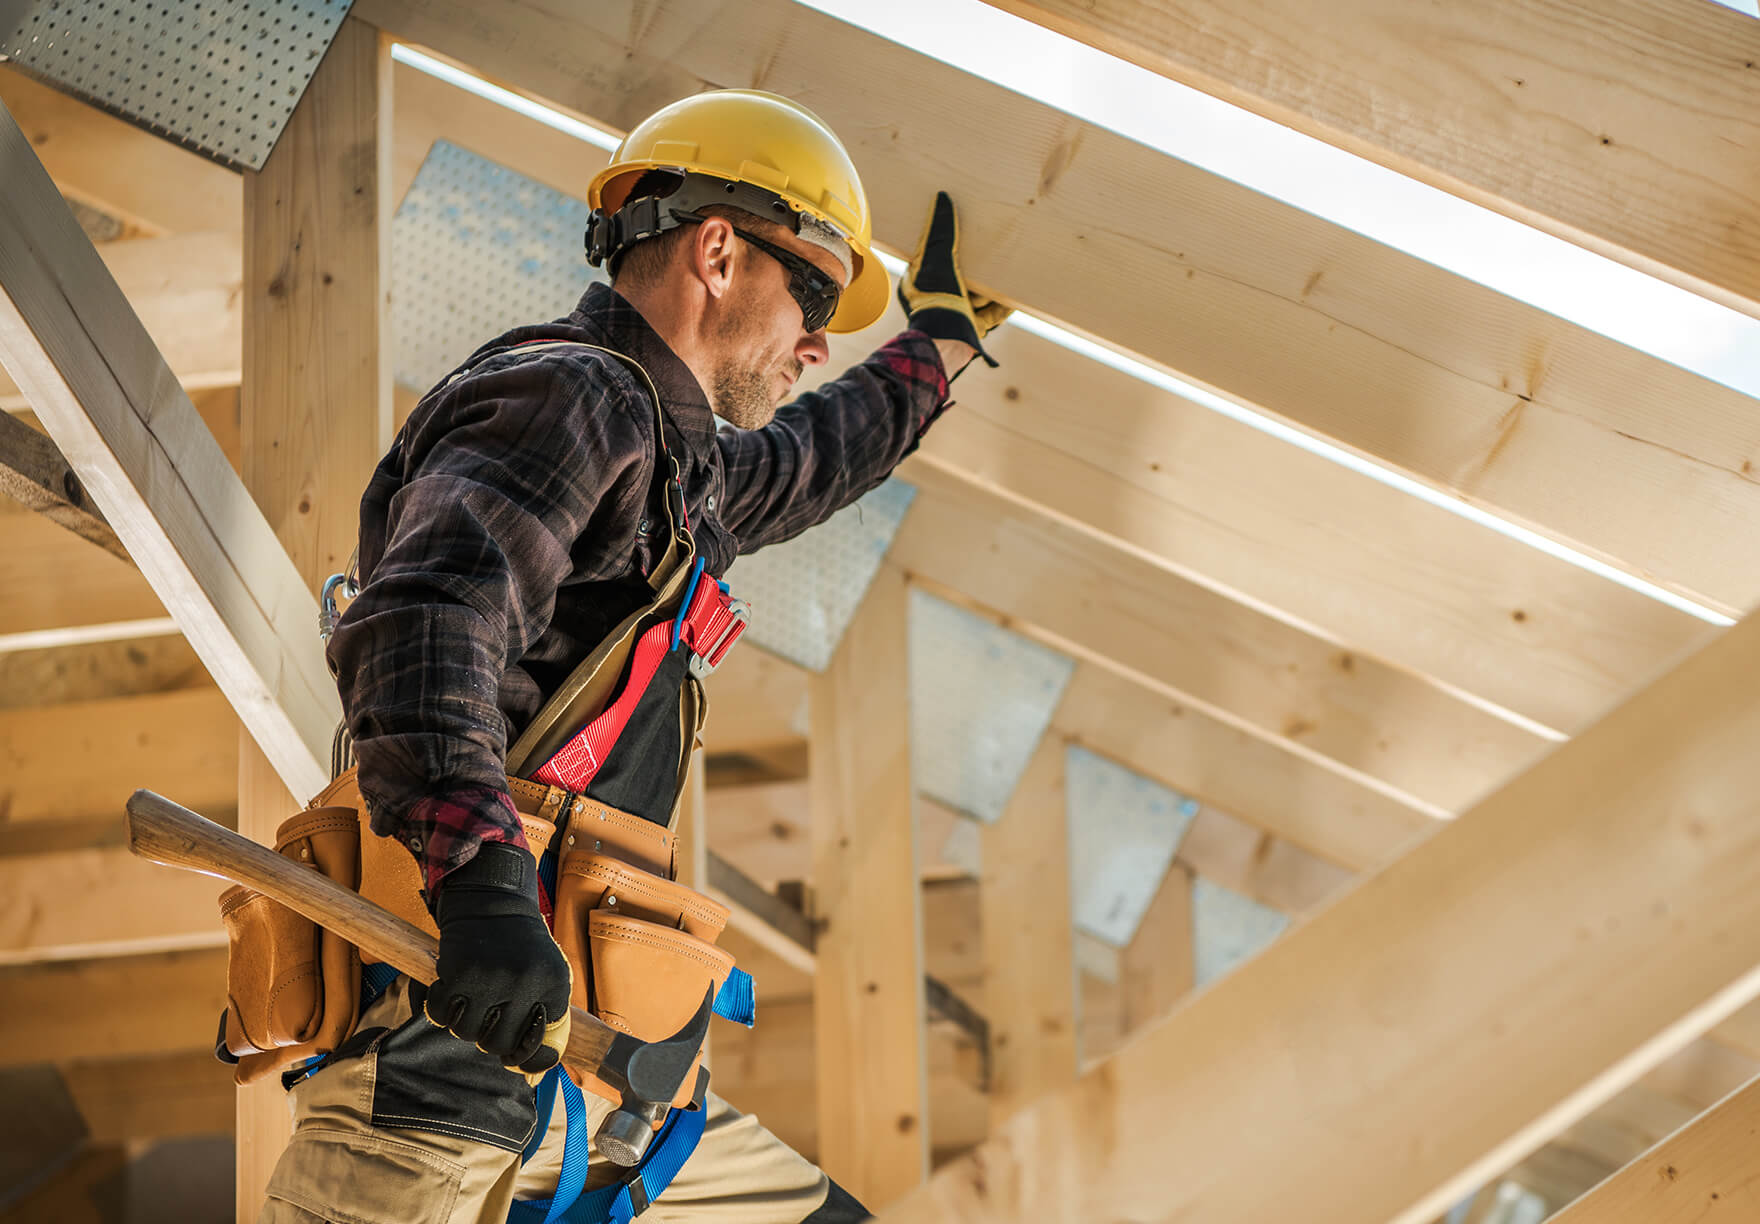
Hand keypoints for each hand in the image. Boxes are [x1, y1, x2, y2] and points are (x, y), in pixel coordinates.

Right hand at [425, 842, 571, 1075]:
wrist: (492, 899)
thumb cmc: (521, 945)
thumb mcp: (547, 974)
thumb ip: (543, 1019)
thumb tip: (533, 1075)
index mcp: (554, 986)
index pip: (539, 1044)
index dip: (523, 1053)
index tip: (513, 1053)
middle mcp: (526, 984)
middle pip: (497, 1046)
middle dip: (488, 1038)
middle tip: (486, 1016)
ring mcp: (491, 980)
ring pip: (466, 1034)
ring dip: (463, 1023)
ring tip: (469, 999)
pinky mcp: (459, 973)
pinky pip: (440, 1015)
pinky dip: (439, 1008)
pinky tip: (450, 990)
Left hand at [897, 191, 1010, 368]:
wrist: (947, 343)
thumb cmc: (935, 300)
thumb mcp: (936, 258)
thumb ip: (940, 231)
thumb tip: (942, 197)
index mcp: (920, 282)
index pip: (934, 256)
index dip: (948, 243)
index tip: (963, 228)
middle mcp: (937, 298)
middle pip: (961, 275)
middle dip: (977, 264)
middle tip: (992, 244)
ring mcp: (956, 313)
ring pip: (978, 293)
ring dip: (992, 283)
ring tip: (1009, 265)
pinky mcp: (974, 328)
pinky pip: (993, 312)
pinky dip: (1005, 303)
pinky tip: (1018, 293)